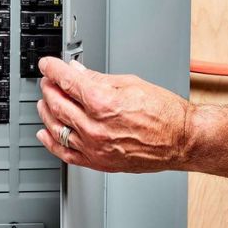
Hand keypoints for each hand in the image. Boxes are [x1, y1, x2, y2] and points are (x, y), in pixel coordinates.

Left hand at [35, 57, 190, 172]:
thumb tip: (78, 72)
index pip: (66, 81)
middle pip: (57, 103)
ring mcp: (95, 147)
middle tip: (48, 81)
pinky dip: (51, 143)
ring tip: (45, 102)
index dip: (52, 69)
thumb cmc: (165, 113)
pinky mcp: (99, 162)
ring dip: (46, 112)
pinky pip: (66, 154)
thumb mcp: (130, 83)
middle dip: (49, 88)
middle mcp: (95, 127)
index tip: (47, 65)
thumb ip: (97, 78)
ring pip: (57, 127)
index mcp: (103, 102)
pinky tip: (45, 134)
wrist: (183, 140)